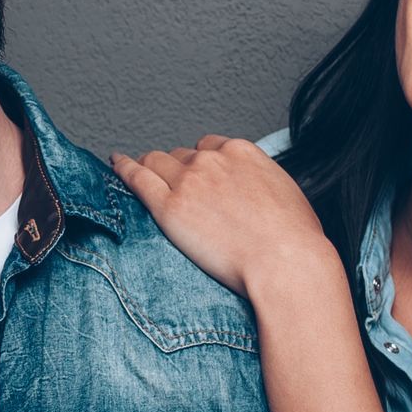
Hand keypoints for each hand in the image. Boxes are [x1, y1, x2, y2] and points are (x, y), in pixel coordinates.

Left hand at [110, 136, 334, 300]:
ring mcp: (188, 181)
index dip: (200, 162)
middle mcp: (212, 160)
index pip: (209, 148)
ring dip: (148, 166)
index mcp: (242, 152)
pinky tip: (116, 164)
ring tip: (136, 170)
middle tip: (170, 183)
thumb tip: (258, 194)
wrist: (286, 263)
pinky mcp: (169, 207)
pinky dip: (123, 169)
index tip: (197, 174)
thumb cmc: (295, 240)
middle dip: (175, 167)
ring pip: (156, 162)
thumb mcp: (287, 196)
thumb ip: (262, 185)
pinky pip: (137, 179)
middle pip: (181, 155)